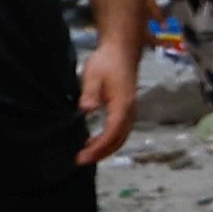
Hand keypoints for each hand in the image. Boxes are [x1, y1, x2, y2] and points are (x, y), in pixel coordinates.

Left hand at [76, 39, 139, 166]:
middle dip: (101, 153)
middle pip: (119, 140)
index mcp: (122, 105)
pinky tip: (95, 140)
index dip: (98, 147)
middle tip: (81, 160)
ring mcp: (131, 111)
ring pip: (121, 137)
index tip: (82, 156)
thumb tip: (87, 109)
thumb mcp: (93, 75)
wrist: (122, 51)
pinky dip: (109, 140)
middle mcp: (130, 111)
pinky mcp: (127, 109)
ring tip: (87, 153)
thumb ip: (90, 93)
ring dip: (106, 148)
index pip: (112, 133)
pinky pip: (121, 131)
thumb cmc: (106, 62)